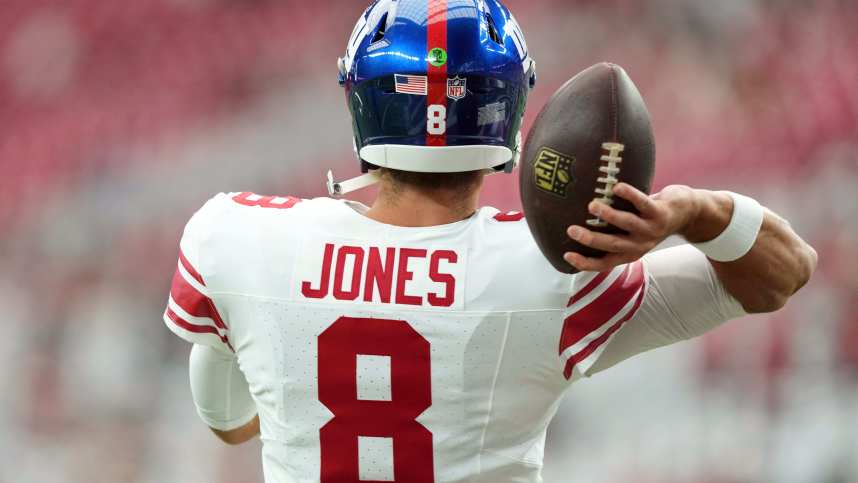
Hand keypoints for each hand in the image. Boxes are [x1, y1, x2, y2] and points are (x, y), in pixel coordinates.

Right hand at [563, 183, 699, 271]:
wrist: (689, 214)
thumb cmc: (650, 220)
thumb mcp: (632, 234)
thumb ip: (611, 231)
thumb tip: (578, 220)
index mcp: (630, 252)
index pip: (605, 263)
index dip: (585, 263)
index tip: (567, 254)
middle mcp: (640, 244)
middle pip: (612, 245)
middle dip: (591, 239)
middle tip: (572, 230)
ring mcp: (651, 229)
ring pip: (627, 224)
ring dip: (608, 215)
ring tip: (592, 206)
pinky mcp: (660, 212)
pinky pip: (643, 203)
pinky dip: (630, 194)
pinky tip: (616, 187)